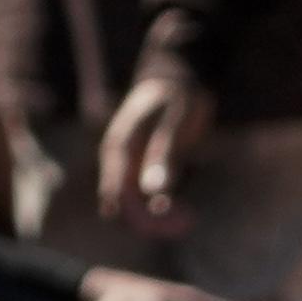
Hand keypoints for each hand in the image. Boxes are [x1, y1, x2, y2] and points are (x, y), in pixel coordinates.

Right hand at [91, 68, 213, 230]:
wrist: (180, 77)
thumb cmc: (177, 94)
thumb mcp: (176, 119)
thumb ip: (165, 152)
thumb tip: (152, 191)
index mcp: (120, 147)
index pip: (113, 192)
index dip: (134, 215)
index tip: (162, 220)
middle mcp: (122, 162)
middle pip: (124, 206)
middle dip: (150, 222)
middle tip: (184, 223)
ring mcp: (134, 168)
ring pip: (137, 208)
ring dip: (159, 220)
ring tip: (188, 219)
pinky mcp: (150, 172)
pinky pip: (151, 202)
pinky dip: (166, 211)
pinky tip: (186, 213)